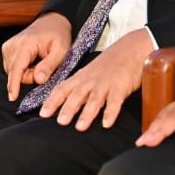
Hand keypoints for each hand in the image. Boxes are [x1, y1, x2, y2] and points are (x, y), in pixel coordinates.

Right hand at [2, 12, 71, 100]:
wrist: (52, 21)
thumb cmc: (58, 34)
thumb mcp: (61, 50)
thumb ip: (49, 65)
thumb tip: (38, 80)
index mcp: (25, 44)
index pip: (17, 69)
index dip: (14, 84)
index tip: (12, 97)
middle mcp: (12, 45)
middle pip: (17, 74)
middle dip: (31, 75)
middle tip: (45, 64)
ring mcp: (8, 47)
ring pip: (15, 73)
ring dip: (28, 72)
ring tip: (39, 60)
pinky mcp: (7, 50)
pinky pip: (14, 68)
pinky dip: (24, 68)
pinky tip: (33, 60)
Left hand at [39, 28, 153, 129]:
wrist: (132, 48)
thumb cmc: (110, 64)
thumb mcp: (90, 74)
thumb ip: (80, 88)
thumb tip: (66, 107)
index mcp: (81, 77)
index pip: (62, 89)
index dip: (52, 101)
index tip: (43, 114)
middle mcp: (91, 80)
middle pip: (77, 94)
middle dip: (68, 108)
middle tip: (60, 122)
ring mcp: (106, 83)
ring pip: (94, 98)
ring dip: (87, 113)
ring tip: (80, 127)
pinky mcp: (121, 86)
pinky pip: (115, 101)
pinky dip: (111, 112)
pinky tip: (107, 124)